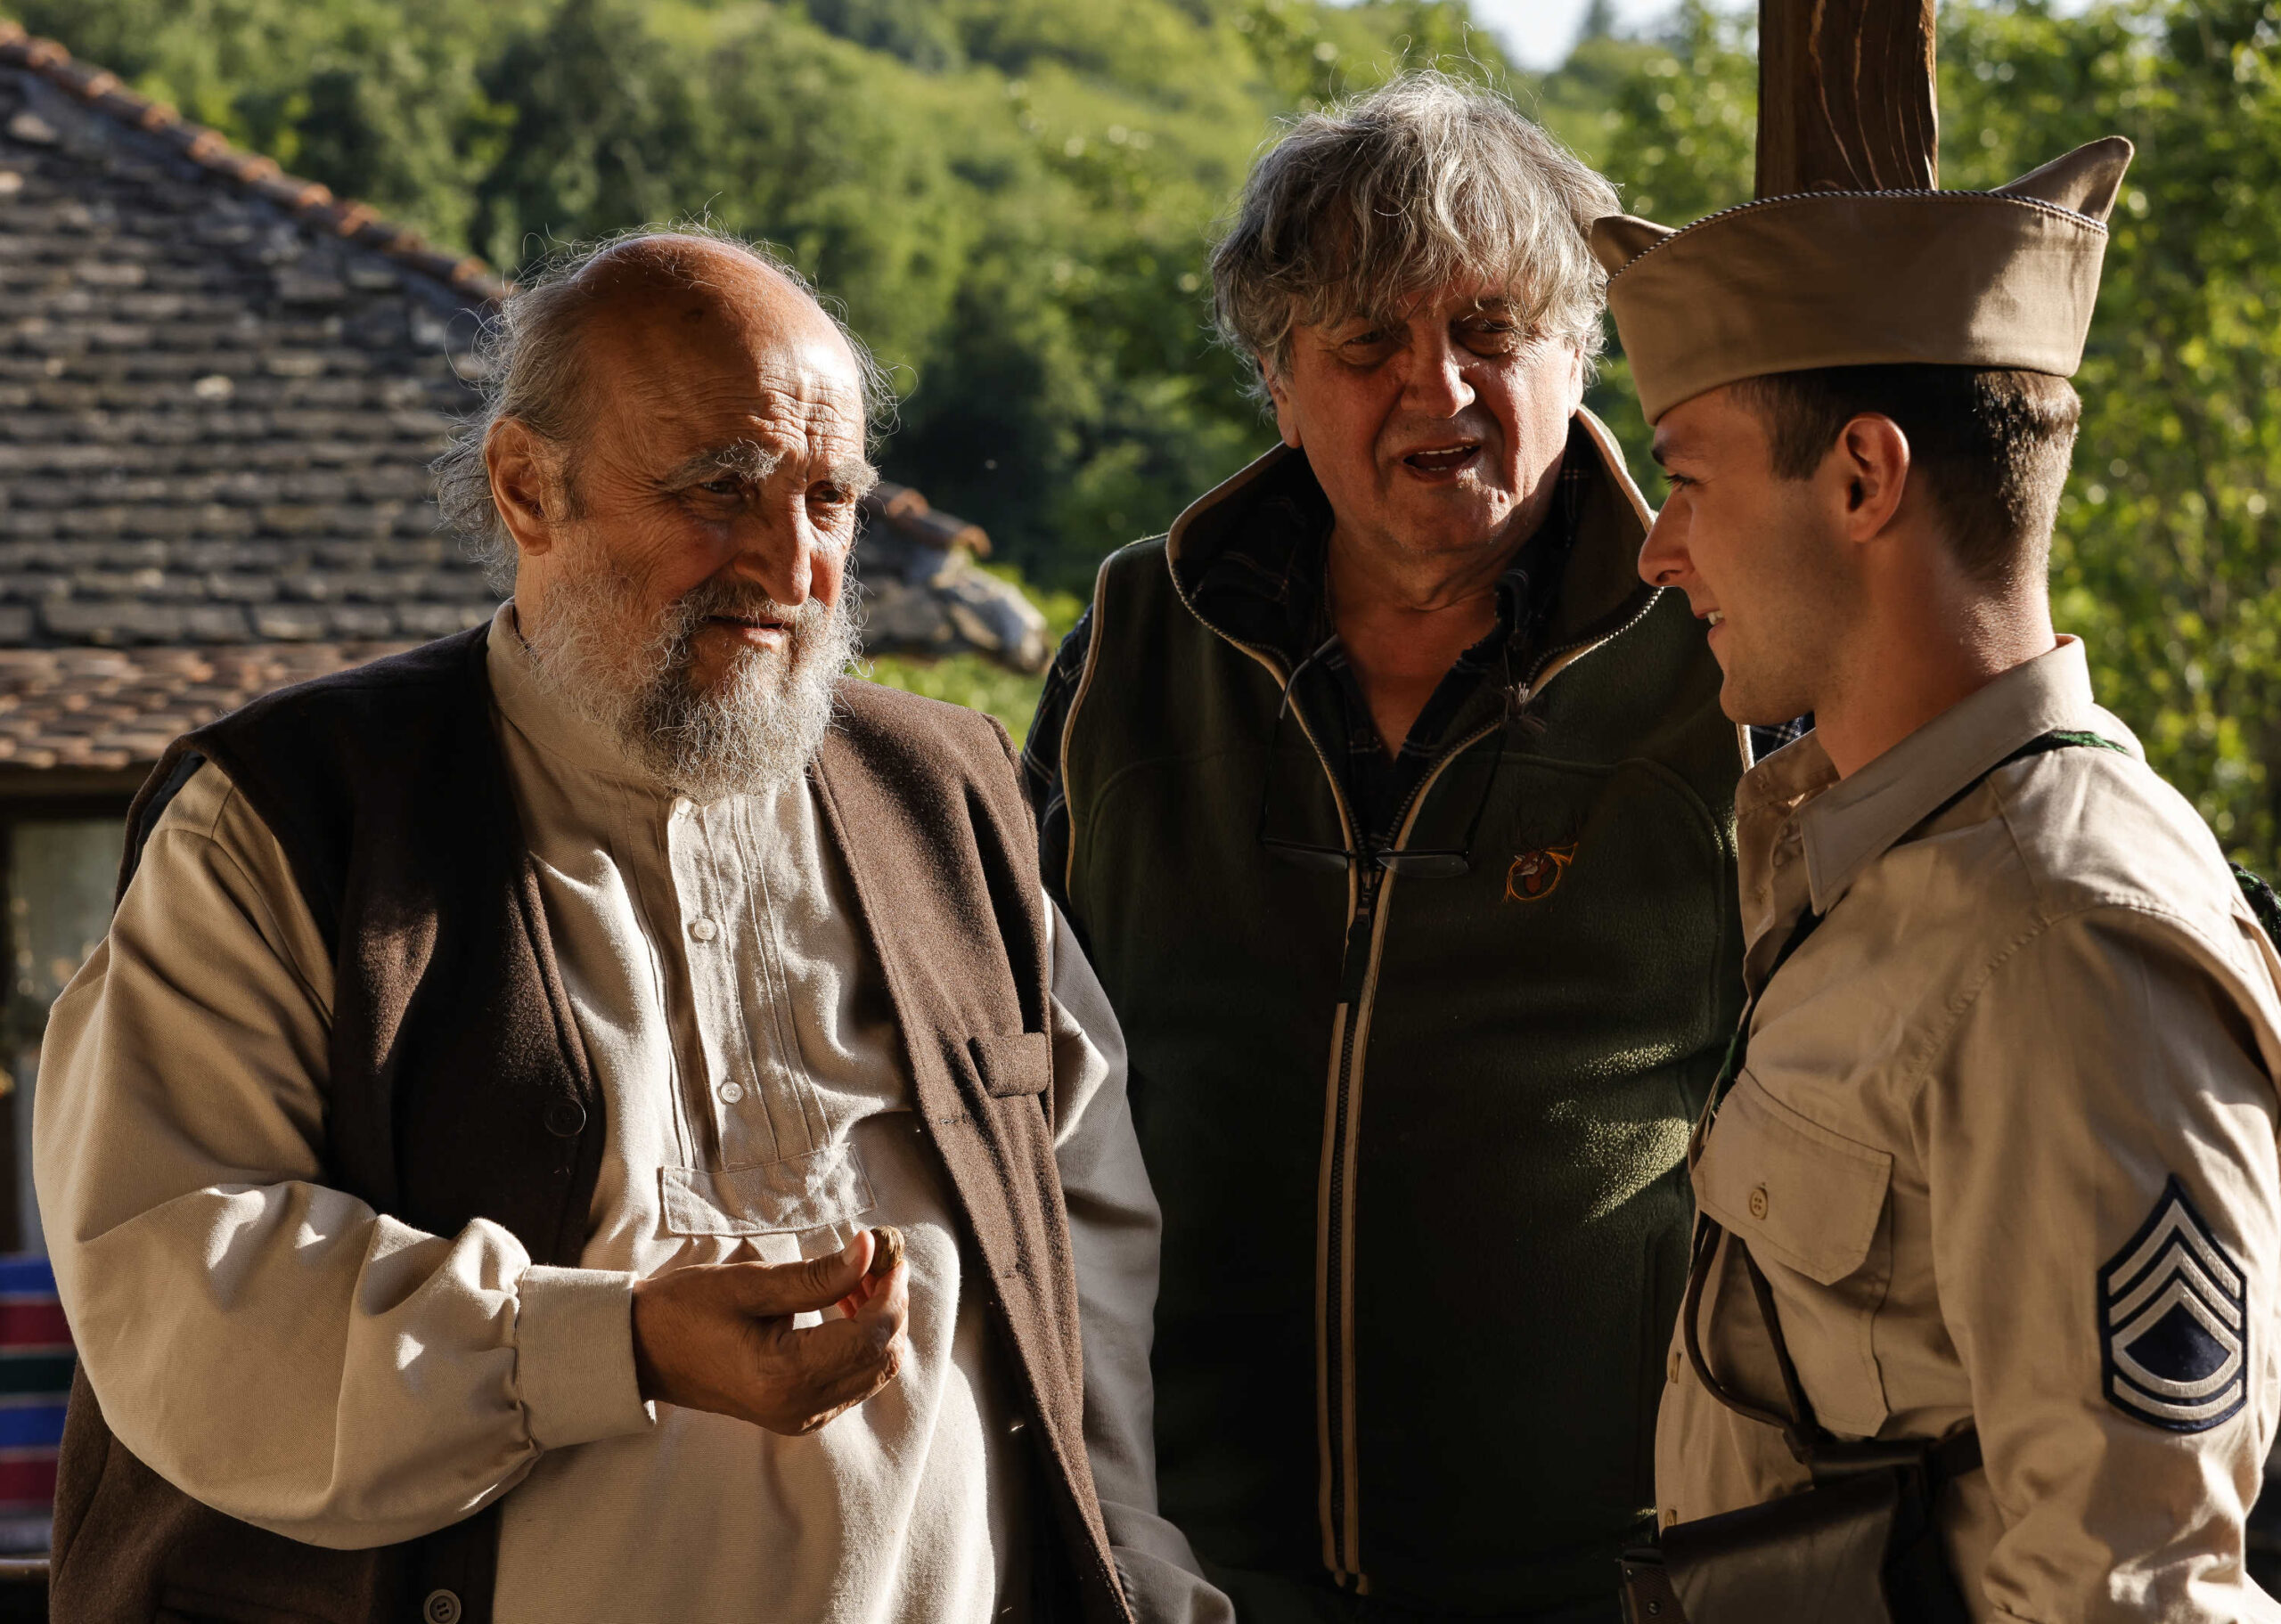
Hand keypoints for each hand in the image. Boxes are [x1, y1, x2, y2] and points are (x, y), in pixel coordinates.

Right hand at [630, 1229, 908, 1434]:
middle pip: (882, 1358)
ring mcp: (802, 1417)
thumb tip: (871, 1250)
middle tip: (876, 1261)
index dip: (892, 1293)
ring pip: (874, 1371)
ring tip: (857, 1279)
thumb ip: (818, 1275)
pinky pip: (853, 1380)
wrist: (644, 1352)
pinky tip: (843, 1307)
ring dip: (878, 1324)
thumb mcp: (751, 1284)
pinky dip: (861, 1343)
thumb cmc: (687, 1311)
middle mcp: (801, 1408)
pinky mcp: (800, 1414)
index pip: (871, 1338)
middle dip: (890, 1306)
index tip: (888, 1253)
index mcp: (786, 1376)